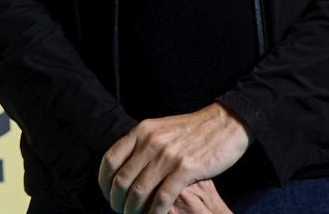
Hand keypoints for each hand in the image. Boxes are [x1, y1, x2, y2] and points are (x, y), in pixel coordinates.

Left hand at [100, 105, 248, 213]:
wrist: (225, 123)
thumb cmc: (193, 130)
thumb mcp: (161, 129)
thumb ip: (143, 144)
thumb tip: (125, 165)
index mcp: (141, 131)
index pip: (110, 159)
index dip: (104, 181)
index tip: (106, 194)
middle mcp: (150, 142)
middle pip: (122, 180)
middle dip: (117, 201)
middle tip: (119, 211)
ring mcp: (168, 156)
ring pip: (139, 191)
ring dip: (132, 210)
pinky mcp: (186, 169)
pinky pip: (162, 197)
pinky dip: (154, 212)